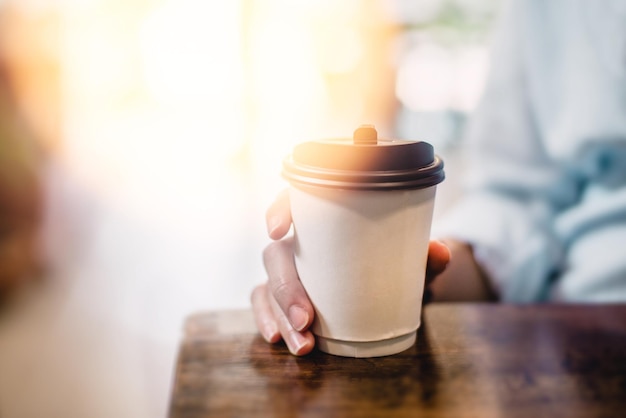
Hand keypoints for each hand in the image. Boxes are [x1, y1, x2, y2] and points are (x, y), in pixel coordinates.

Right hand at [251, 190, 450, 355]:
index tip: (278, 229)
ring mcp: (288, 272)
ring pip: (267, 287)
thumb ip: (424, 256)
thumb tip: (442, 252)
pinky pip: (263, 306)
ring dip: (278, 316)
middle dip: (286, 289)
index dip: (279, 209)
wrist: (390, 292)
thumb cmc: (391, 266)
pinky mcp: (283, 298)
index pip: (294, 202)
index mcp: (324, 220)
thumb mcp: (409, 261)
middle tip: (306, 319)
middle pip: (277, 255)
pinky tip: (278, 339)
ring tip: (303, 343)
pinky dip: (267, 321)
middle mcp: (300, 243)